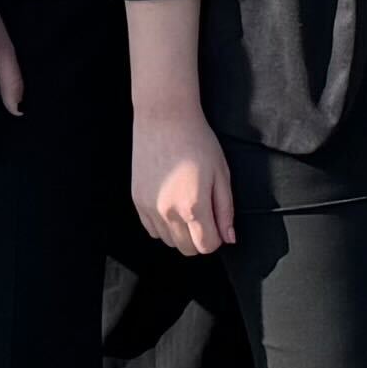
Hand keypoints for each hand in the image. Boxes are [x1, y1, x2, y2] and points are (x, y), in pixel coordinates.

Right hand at [134, 105, 237, 257]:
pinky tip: (172, 206)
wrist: (164, 119)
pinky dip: (164, 226)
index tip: (218, 224)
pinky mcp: (137, 201)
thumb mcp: (221, 174)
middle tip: (205, 216)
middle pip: (187, 249)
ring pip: (168, 242)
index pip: (206, 246)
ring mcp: (149, 208)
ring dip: (181, 234)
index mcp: (193, 206)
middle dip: (200, 239)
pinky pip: (152, 230)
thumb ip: (225, 210)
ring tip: (187, 207)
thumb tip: (229, 238)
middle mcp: (168, 212)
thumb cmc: (197, 142)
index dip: (217, 239)